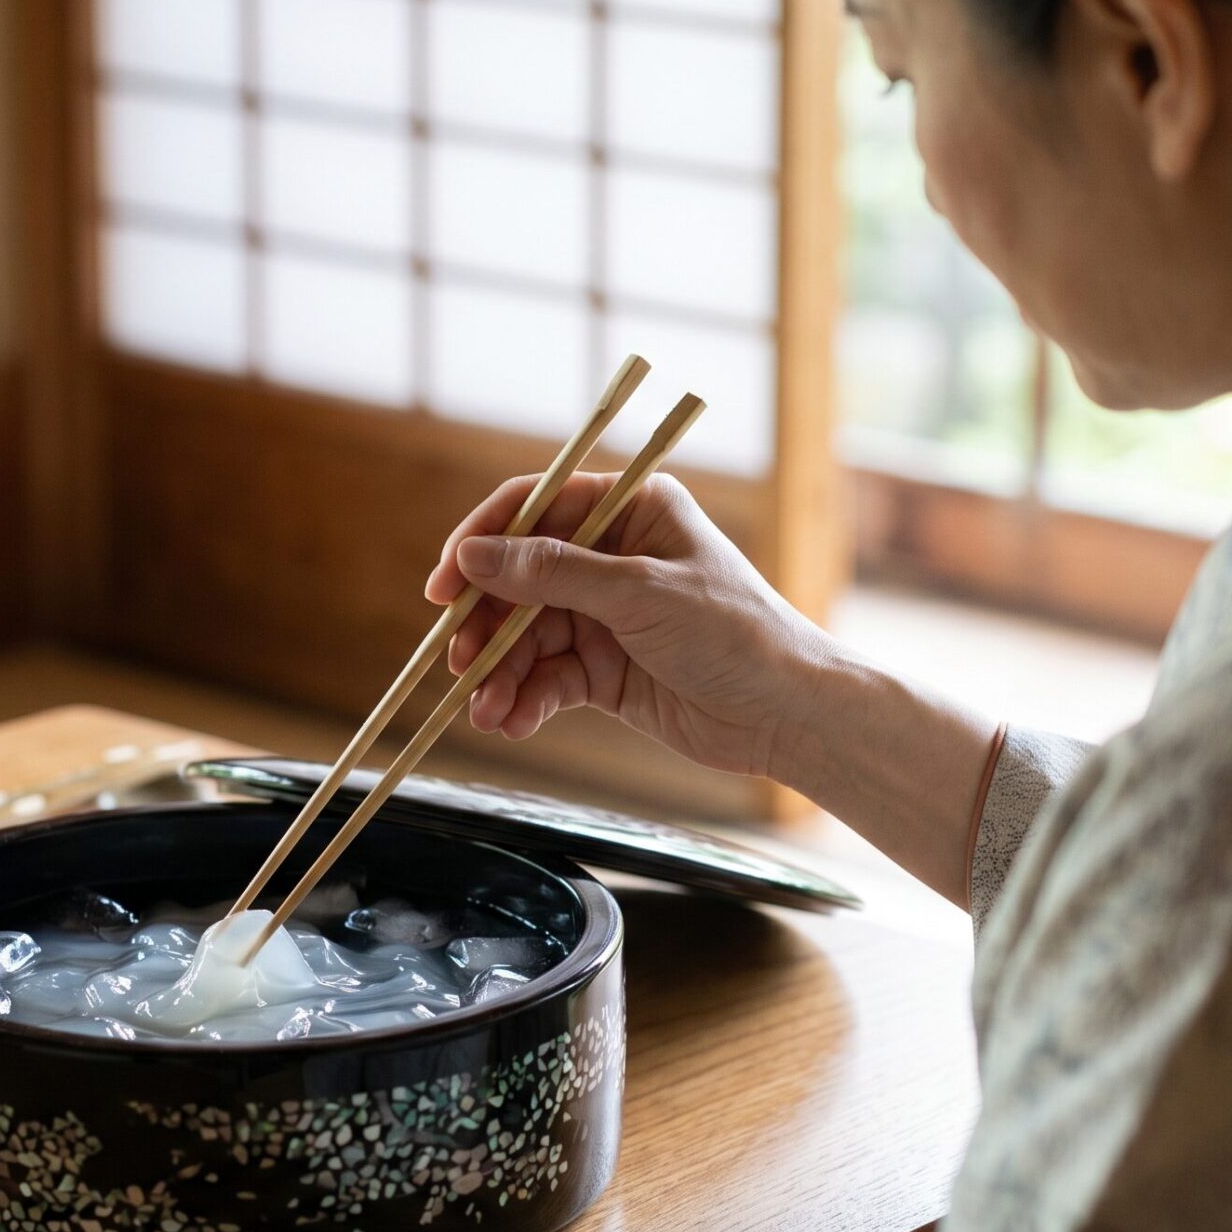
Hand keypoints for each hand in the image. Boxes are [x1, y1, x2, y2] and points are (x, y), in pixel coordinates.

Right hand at [423, 471, 841, 777]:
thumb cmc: (734, 633)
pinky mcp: (607, 668)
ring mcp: (608, 614)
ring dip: (501, 673)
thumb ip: (553, 574)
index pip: (535, 509)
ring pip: (527, 636)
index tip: (444, 586)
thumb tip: (476, 556)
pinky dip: (526, 699)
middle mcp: (613, 555)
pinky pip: (549, 677)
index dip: (482, 543)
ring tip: (486, 710)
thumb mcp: (639, 594)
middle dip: (487, 624)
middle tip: (459, 662)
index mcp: (630, 510)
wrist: (787, 714)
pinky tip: (512, 722)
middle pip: (520, 580)